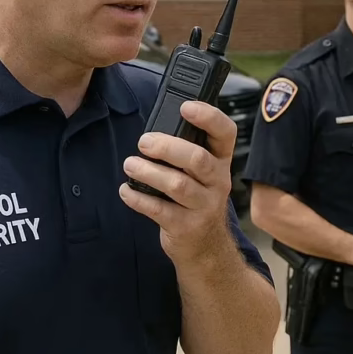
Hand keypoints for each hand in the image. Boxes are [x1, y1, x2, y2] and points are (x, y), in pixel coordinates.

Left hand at [119, 100, 235, 263]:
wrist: (205, 247)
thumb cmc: (196, 199)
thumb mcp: (202, 173)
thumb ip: (187, 150)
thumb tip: (154, 128)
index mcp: (221, 161)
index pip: (225, 132)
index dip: (209, 117)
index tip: (186, 107)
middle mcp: (218, 182)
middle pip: (198, 159)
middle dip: (168, 147)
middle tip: (144, 142)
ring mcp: (205, 206)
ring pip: (178, 185)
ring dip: (149, 173)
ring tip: (130, 165)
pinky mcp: (186, 227)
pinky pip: (160, 210)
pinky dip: (139, 199)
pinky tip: (126, 190)